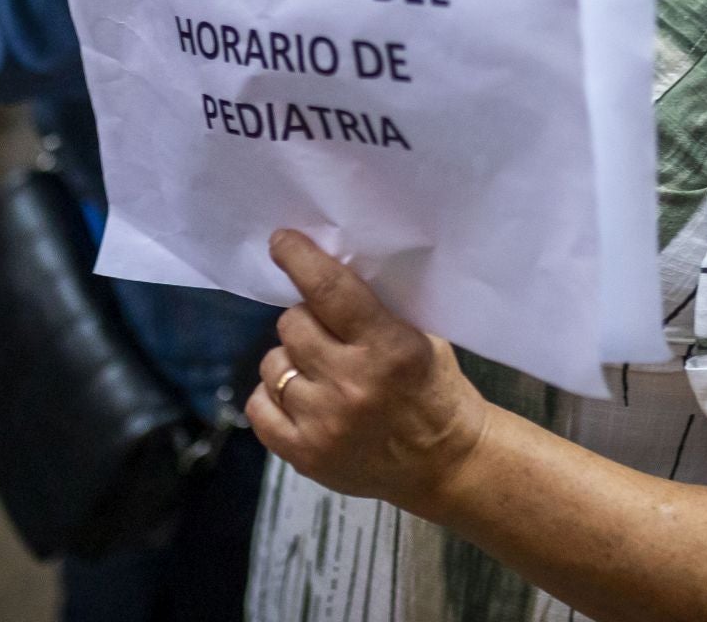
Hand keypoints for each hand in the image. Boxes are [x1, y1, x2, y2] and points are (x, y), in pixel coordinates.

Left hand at [248, 230, 492, 517]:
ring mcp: (324, 423)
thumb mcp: (421, 338)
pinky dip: (273, 397)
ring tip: (315, 371)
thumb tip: (326, 266)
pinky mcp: (304, 456)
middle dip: (304, 321)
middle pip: (292, 325)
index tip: (281, 242)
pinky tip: (299, 398)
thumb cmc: (435, 391)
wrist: (448, 464)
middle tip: (323, 332)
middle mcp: (351, 384)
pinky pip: (259, 407)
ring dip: (289, 361)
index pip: (330, 290)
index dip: (299, 259)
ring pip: (272, 364)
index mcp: (387, 347)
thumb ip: (375, 309)